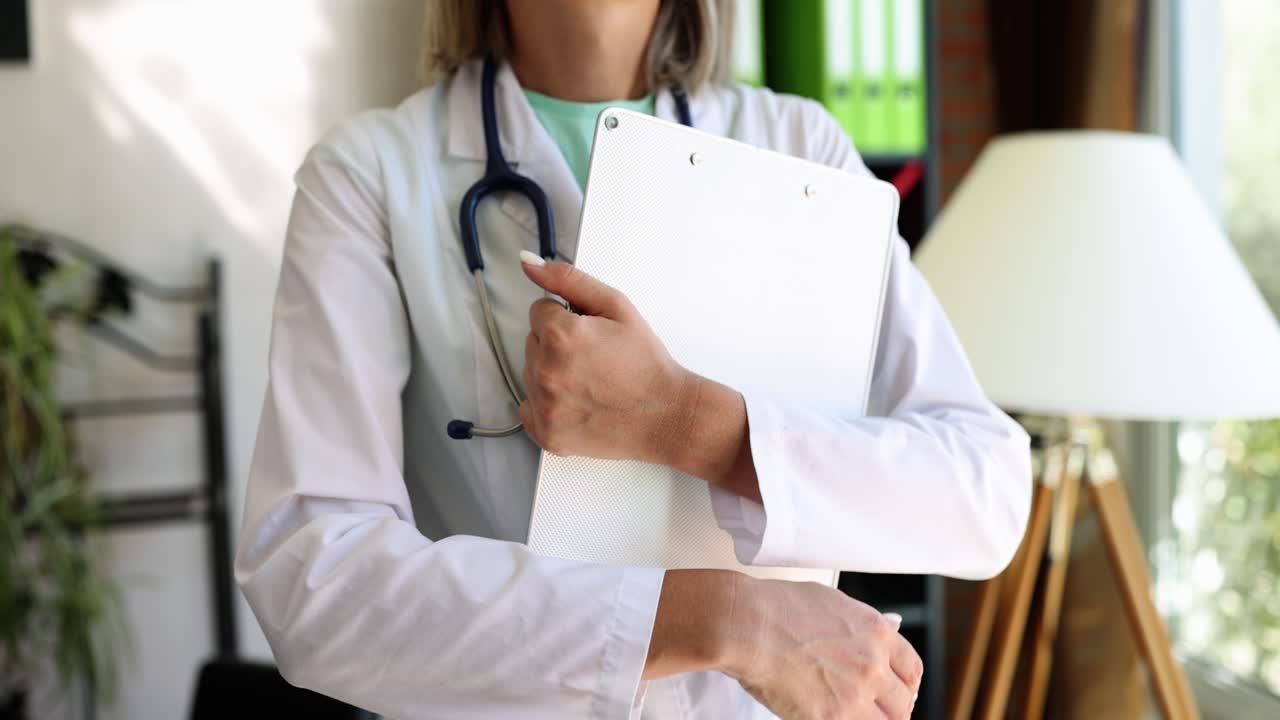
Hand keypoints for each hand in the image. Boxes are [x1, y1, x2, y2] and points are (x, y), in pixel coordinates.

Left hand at [517, 251, 692, 460]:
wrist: (666, 415)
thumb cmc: (646, 363)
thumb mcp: (616, 307)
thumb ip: (568, 280)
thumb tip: (529, 264)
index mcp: (561, 336)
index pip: (540, 311)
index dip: (568, 318)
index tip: (591, 334)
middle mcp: (546, 372)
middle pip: (533, 342)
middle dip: (558, 345)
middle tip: (595, 358)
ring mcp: (544, 406)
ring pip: (531, 373)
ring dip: (552, 373)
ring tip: (590, 381)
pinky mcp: (546, 433)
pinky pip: (529, 406)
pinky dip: (548, 404)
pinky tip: (578, 401)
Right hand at [724, 576, 922, 719]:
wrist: (749, 625)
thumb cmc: (777, 608)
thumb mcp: (833, 602)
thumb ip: (865, 623)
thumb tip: (889, 626)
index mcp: (876, 632)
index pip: (911, 668)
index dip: (906, 684)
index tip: (898, 690)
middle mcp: (873, 664)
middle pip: (903, 702)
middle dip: (892, 708)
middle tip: (874, 709)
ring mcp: (856, 694)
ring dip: (872, 719)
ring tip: (851, 714)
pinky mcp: (833, 718)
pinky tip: (828, 716)